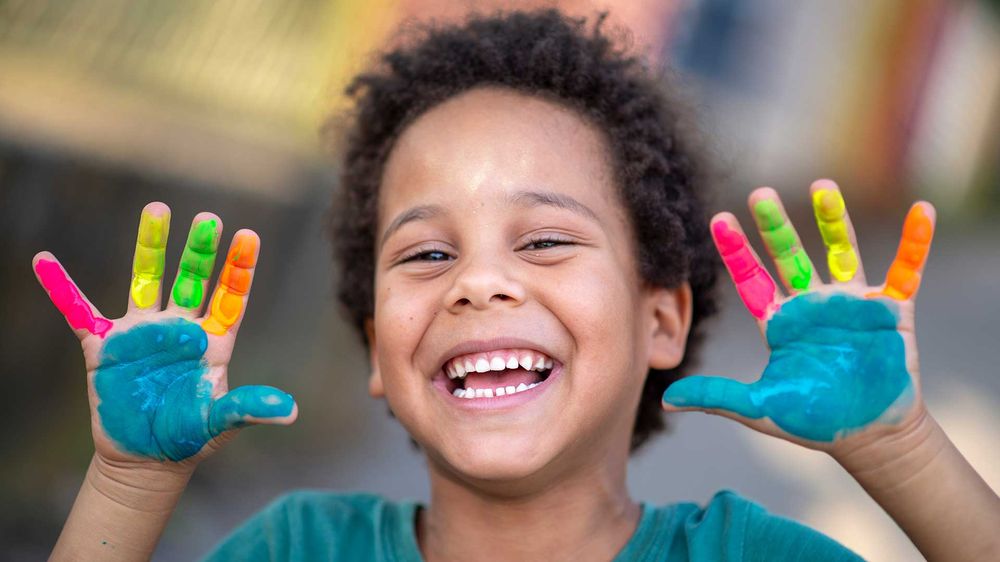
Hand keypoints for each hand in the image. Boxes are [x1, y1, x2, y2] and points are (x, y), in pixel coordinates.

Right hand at [33, 202, 297, 468]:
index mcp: (213, 341)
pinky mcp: (105, 348)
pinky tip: (45, 260)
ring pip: (146, 281)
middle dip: (199, 250)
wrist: (146, 460)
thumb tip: (290, 412)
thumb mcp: (221, 422)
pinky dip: (61, 289)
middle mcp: (179, 329)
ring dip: (150, 247)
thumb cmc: (191, 437)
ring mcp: (142, 334)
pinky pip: (79, 313)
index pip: (230, 297)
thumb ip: (249, 408)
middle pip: (191, 279)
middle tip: (208, 217)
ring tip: (156, 209)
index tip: (249, 235)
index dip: (239, 268)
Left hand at [662, 179, 933, 455]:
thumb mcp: (759, 408)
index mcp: (780, 322)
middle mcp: (812, 305)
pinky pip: (906, 270)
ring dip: (833, 220)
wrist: (869, 437)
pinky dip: (915, 243)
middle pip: (790, 256)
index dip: (736, 251)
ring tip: (822, 186)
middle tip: (760, 193)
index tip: (718, 219)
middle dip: (776, 226)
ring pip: (842, 252)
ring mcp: (852, 304)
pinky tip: (922, 211)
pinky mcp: (891, 311)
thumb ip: (716, 396)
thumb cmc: (812, 421)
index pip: (751, 279)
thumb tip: (665, 400)